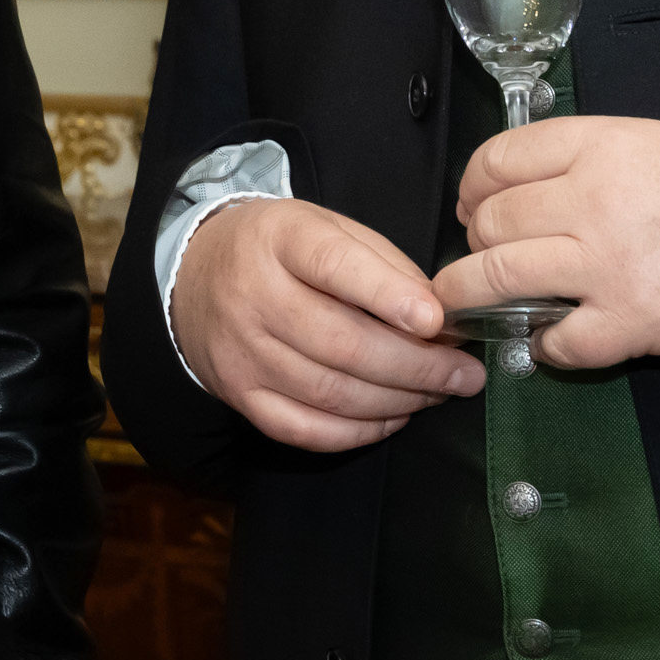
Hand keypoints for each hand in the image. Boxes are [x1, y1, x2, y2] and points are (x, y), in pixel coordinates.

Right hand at [170, 196, 479, 451]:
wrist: (195, 277)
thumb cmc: (280, 251)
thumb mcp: (328, 228)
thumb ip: (384, 266)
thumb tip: (441, 321)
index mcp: (279, 239)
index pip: (334, 266)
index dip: (388, 295)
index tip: (437, 320)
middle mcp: (252, 296)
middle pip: (342, 343)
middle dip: (417, 366)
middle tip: (464, 374)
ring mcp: (241, 352)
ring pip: (331, 393)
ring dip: (399, 400)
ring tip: (437, 394)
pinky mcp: (238, 394)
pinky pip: (305, 429)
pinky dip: (359, 431)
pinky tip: (391, 417)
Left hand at [437, 116, 659, 369]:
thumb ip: (593, 159)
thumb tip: (531, 187)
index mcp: (601, 146)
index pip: (500, 158)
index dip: (472, 184)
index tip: (470, 201)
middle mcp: (594, 199)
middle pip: (492, 219)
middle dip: (473, 240)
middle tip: (479, 253)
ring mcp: (608, 263)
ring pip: (499, 276)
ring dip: (471, 293)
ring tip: (463, 303)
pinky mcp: (631, 321)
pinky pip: (559, 341)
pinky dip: (545, 347)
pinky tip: (549, 341)